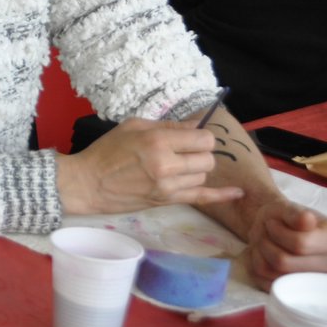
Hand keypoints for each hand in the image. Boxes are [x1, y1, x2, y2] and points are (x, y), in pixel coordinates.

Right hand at [58, 118, 243, 215]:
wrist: (88, 184)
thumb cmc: (106, 151)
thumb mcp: (132, 126)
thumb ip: (166, 126)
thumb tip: (195, 126)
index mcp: (157, 141)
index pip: (203, 139)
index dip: (201, 137)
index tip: (190, 138)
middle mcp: (167, 164)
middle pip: (207, 158)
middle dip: (200, 153)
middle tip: (183, 152)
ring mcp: (168, 186)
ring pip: (203, 176)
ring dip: (196, 169)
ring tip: (177, 167)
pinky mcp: (166, 201)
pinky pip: (202, 198)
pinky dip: (222, 195)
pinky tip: (238, 193)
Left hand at [241, 198, 326, 288]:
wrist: (275, 230)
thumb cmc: (285, 219)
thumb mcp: (288, 208)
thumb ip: (296, 214)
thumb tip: (307, 219)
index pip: (300, 244)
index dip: (278, 232)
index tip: (273, 223)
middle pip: (284, 262)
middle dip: (266, 244)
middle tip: (266, 233)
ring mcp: (316, 284)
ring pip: (272, 273)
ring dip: (260, 254)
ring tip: (265, 244)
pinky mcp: (296, 294)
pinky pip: (265, 283)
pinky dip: (256, 267)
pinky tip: (264, 257)